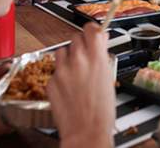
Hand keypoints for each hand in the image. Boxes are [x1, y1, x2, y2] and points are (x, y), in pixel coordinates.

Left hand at [48, 23, 114, 147]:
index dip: (92, 29)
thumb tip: (100, 44)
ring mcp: (62, 70)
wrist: (86, 131)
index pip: (91, 28)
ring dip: (68, 57)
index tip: (93, 31)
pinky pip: (55, 70)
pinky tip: (68, 87)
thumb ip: (101, 57)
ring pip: (62, 51)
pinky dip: (60, 75)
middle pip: (75, 37)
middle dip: (80, 44)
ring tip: (75, 72)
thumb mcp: (108, 78)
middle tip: (85, 54)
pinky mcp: (51, 81)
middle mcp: (78, 60)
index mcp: (96, 58)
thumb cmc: (101, 111)